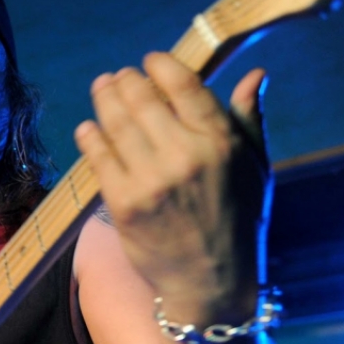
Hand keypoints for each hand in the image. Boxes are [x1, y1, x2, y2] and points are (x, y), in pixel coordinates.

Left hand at [74, 51, 269, 323]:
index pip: (183, 84)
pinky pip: (98, 157)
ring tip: (102, 89)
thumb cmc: (237, 221)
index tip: (149, 61)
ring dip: (104, 99)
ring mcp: (151, 180)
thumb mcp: (255, 169)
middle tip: (118, 77)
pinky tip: (89, 128)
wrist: (212, 282)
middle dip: (125, 80)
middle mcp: (185, 156)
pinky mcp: (124, 203)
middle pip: (142, 98)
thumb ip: (248, 119)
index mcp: (220, 142)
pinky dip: (90, 136)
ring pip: (115, 123)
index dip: (159, 65)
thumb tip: (254, 74)